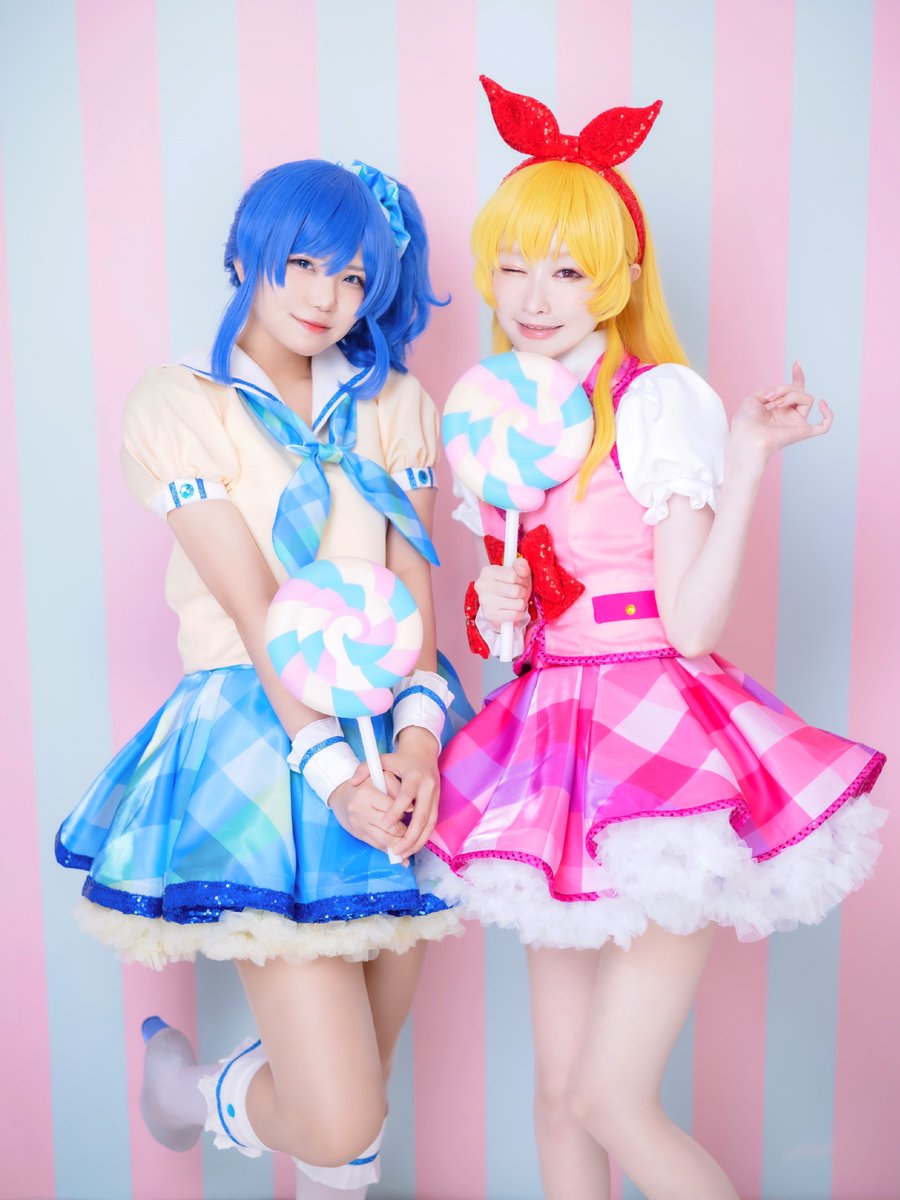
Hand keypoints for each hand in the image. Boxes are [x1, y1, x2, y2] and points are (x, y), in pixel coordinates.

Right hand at [328, 768, 406, 855]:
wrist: (341, 795)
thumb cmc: (366, 784)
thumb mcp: (380, 777)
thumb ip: (397, 788)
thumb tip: (411, 808)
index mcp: (367, 794)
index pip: (392, 808)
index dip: (404, 811)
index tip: (411, 810)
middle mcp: (360, 811)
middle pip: (389, 827)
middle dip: (404, 830)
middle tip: (410, 827)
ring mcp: (358, 825)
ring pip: (384, 840)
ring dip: (399, 843)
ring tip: (408, 840)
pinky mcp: (358, 835)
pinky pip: (377, 846)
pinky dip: (390, 851)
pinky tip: (401, 856)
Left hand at [378, 726, 441, 860]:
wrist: (423, 753)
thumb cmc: (400, 759)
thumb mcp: (383, 759)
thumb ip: (365, 768)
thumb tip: (352, 782)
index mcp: (414, 776)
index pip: (406, 796)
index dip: (397, 811)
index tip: (385, 824)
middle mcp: (428, 787)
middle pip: (422, 816)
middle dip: (409, 836)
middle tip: (396, 850)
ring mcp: (434, 796)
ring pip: (429, 824)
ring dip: (417, 841)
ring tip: (403, 853)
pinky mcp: (437, 803)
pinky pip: (432, 824)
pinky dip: (423, 838)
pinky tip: (412, 847)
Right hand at [474, 559, 531, 630]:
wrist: (499, 605)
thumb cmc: (509, 585)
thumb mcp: (517, 572)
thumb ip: (521, 566)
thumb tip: (523, 568)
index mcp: (488, 571)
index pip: (513, 576)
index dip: (522, 579)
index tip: (520, 581)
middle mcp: (483, 586)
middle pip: (515, 591)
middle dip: (523, 592)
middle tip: (520, 592)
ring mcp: (484, 602)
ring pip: (517, 604)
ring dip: (522, 603)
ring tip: (516, 601)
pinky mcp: (489, 615)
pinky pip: (515, 615)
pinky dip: (519, 613)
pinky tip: (513, 609)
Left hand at [731, 363, 832, 463]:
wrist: (746, 437)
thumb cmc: (746, 422)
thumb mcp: (754, 399)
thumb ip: (770, 390)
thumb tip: (783, 391)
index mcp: (778, 408)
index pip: (794, 390)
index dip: (798, 376)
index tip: (796, 363)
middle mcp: (789, 415)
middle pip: (799, 391)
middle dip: (784, 388)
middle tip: (770, 397)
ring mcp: (796, 423)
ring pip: (807, 399)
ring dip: (791, 396)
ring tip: (776, 405)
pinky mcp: (803, 432)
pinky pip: (823, 426)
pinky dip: (828, 415)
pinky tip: (823, 404)